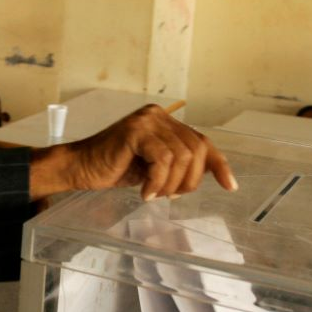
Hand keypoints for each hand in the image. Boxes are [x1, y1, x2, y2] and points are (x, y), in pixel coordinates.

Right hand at [28, 105, 236, 200]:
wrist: (80, 167)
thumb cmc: (113, 168)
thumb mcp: (153, 167)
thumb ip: (176, 164)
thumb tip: (205, 175)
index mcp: (165, 121)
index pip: (202, 141)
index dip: (219, 165)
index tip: (230, 186)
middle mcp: (158, 115)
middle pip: (196, 150)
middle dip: (189, 181)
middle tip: (169, 196)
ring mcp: (146, 121)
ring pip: (181, 157)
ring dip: (170, 184)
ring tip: (153, 194)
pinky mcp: (135, 131)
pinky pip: (163, 160)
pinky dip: (157, 182)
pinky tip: (143, 193)